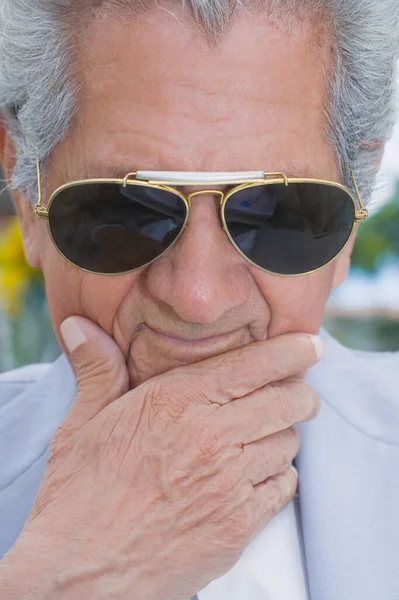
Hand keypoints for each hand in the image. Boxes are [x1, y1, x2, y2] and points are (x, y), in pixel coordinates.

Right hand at [1, 317, 321, 599]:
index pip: (253, 364)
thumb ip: (97, 367)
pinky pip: (284, 486)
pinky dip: (278, 475)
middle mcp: (212, 437)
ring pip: (290, 443)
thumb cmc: (79, 492)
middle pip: (289, 401)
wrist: (81, 571)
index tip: (309, 344)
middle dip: (299, 392)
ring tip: (259, 437)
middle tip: (291, 392)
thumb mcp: (82, 422)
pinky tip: (254, 475)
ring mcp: (230, 483)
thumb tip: (78, 323)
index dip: (291, 350)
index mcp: (177, 402)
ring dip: (282, 434)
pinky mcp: (238, 525)